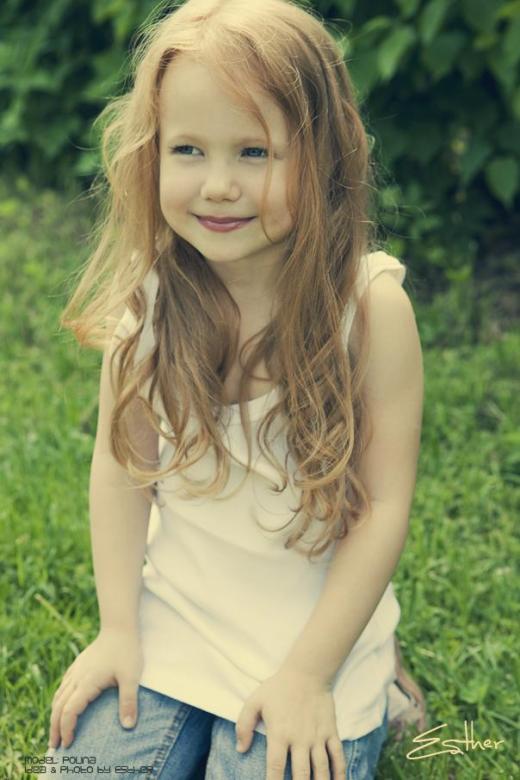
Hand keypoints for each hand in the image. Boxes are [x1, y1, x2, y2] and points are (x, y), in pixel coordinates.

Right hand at [48, 627, 143, 749]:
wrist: (120, 627)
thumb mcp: (131, 677)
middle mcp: (77, 677)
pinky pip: (63, 685)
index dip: (66, 729)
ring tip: (55, 730)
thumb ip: (128, 701)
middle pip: (58, 706)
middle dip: (55, 728)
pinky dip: (59, 699)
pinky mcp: (79, 664)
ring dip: (54, 714)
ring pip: (58, 695)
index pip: (69, 711)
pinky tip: (62, 703)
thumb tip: (128, 726)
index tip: (68, 744)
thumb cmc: (127, 651)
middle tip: (54, 746)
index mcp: (87, 683)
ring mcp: (76, 670)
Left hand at [235, 668, 345, 778]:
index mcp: (279, 734)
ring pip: (321, 769)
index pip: (275, 767)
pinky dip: (339, 772)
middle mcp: (300, 739)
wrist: (307, 671)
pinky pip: (337, 756)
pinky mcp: (331, 731)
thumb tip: (240, 749)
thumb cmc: (278, 687)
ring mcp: (317, 736)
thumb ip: (244, 725)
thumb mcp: (254, 701)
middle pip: (301, 774)